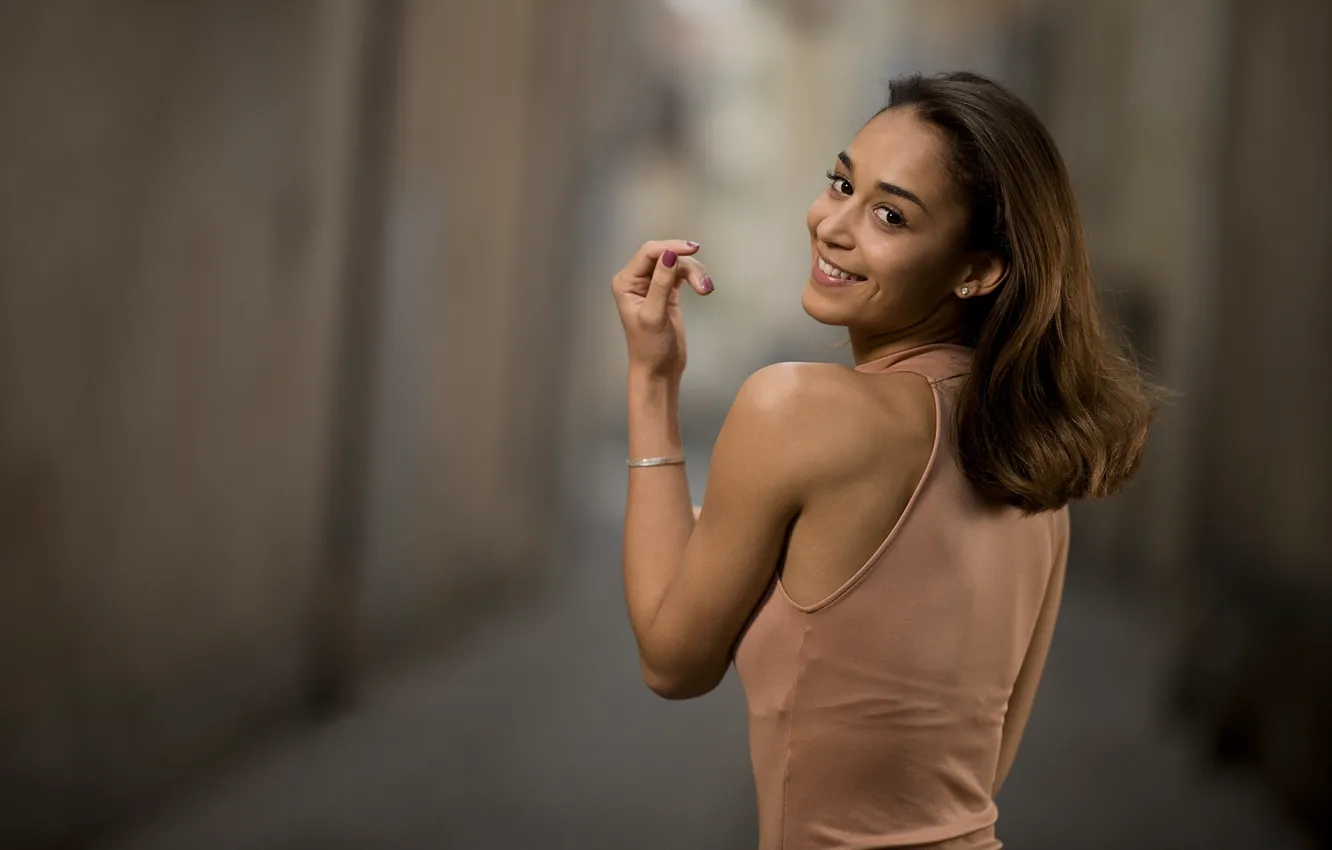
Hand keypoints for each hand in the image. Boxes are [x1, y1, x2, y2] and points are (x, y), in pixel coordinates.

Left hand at [611, 239, 714, 378]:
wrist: (659, 371)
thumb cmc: (650, 349)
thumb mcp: (654, 315)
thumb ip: (661, 283)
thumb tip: (669, 254)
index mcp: (625, 282)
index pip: (648, 253)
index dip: (671, 247)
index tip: (693, 249)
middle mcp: (636, 280)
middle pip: (665, 256)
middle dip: (687, 264)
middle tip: (703, 284)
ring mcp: (652, 285)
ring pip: (677, 265)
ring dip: (694, 273)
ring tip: (706, 290)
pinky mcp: (666, 292)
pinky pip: (681, 274)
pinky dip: (694, 278)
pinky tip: (702, 287)